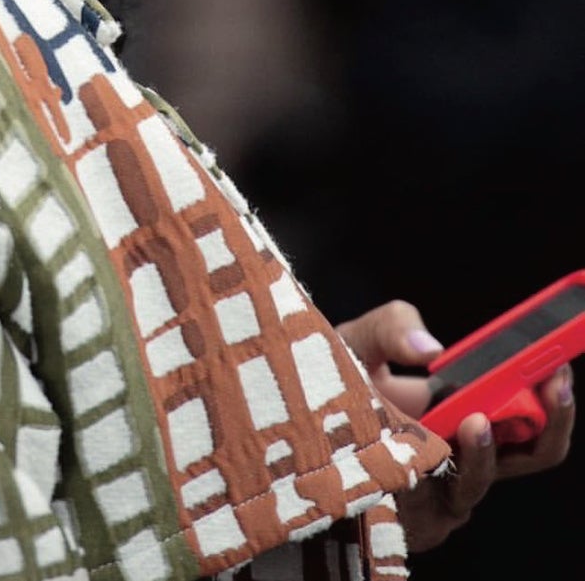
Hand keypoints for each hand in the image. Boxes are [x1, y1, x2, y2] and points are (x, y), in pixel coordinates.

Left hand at [336, 300, 574, 551]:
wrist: (287, 422)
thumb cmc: (330, 381)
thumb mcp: (360, 341)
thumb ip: (394, 327)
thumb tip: (432, 349)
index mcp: (463, 408)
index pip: (526, 409)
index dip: (551, 394)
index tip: (557, 366)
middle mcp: (462, 453)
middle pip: (530, 454)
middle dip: (545, 423)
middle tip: (545, 389)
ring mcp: (440, 489)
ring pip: (482, 481)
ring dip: (483, 452)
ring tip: (474, 420)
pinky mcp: (412, 517)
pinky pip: (433, 502)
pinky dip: (427, 476)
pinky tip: (415, 452)